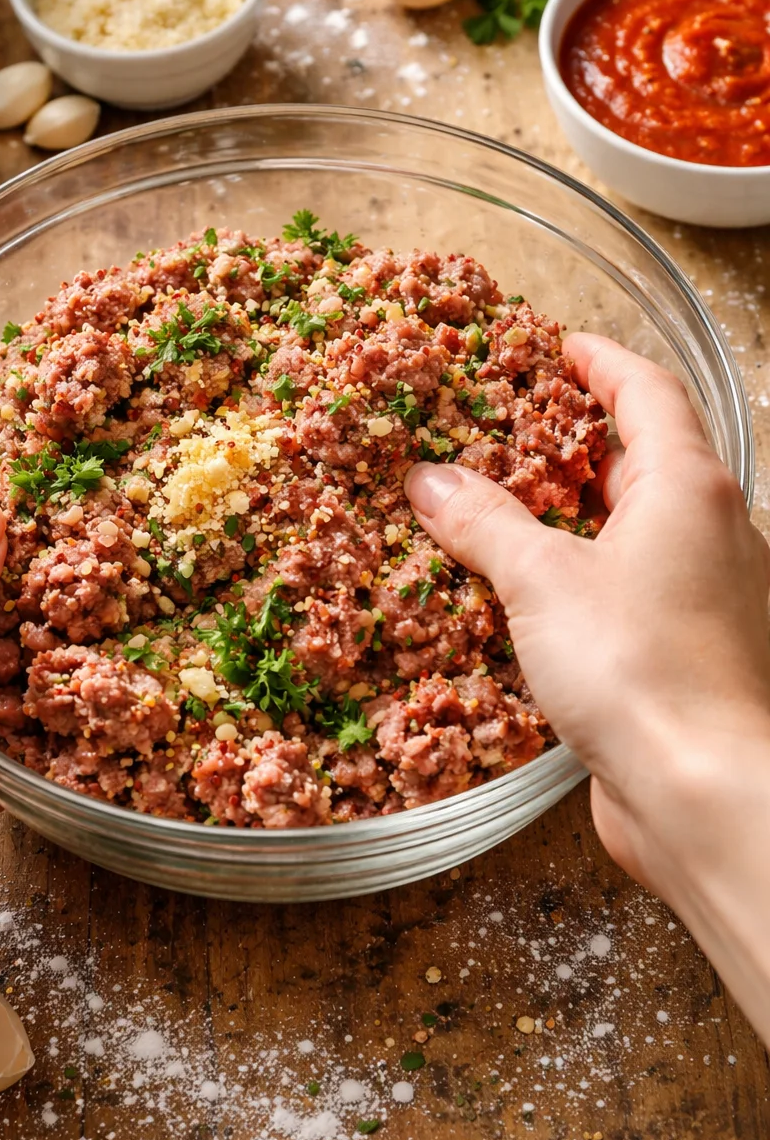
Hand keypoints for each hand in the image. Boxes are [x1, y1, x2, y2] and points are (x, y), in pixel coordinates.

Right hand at [405, 333, 769, 1043]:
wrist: (703, 793)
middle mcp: (711, 532)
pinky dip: (573, 581)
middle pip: (639, 459)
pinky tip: (516, 600)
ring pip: (628, 532)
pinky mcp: (682, 653)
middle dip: (566, 442)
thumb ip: (483, 522)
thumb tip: (429, 481)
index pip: (648, 391)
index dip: (598, 361)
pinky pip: (623, 593)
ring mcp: (702, 595)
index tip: (553, 346)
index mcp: (690, 487)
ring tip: (488, 510)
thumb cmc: (641, 669)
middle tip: (495, 429)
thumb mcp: (542, 579)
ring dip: (563, 517)